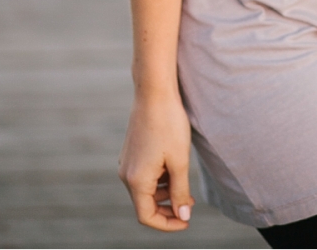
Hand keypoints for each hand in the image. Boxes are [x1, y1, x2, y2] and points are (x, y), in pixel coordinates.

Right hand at [119, 90, 193, 230]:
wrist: (154, 92)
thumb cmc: (168, 125)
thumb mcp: (179, 162)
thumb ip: (180, 192)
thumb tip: (182, 215)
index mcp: (136, 179)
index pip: (147, 217)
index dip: (168, 224)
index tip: (187, 220)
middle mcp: (126, 173)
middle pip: (144, 205)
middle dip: (168, 209)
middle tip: (190, 204)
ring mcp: (126, 162)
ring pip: (145, 191)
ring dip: (165, 194)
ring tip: (185, 186)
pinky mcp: (131, 153)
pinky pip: (143, 177)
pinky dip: (159, 181)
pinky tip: (173, 169)